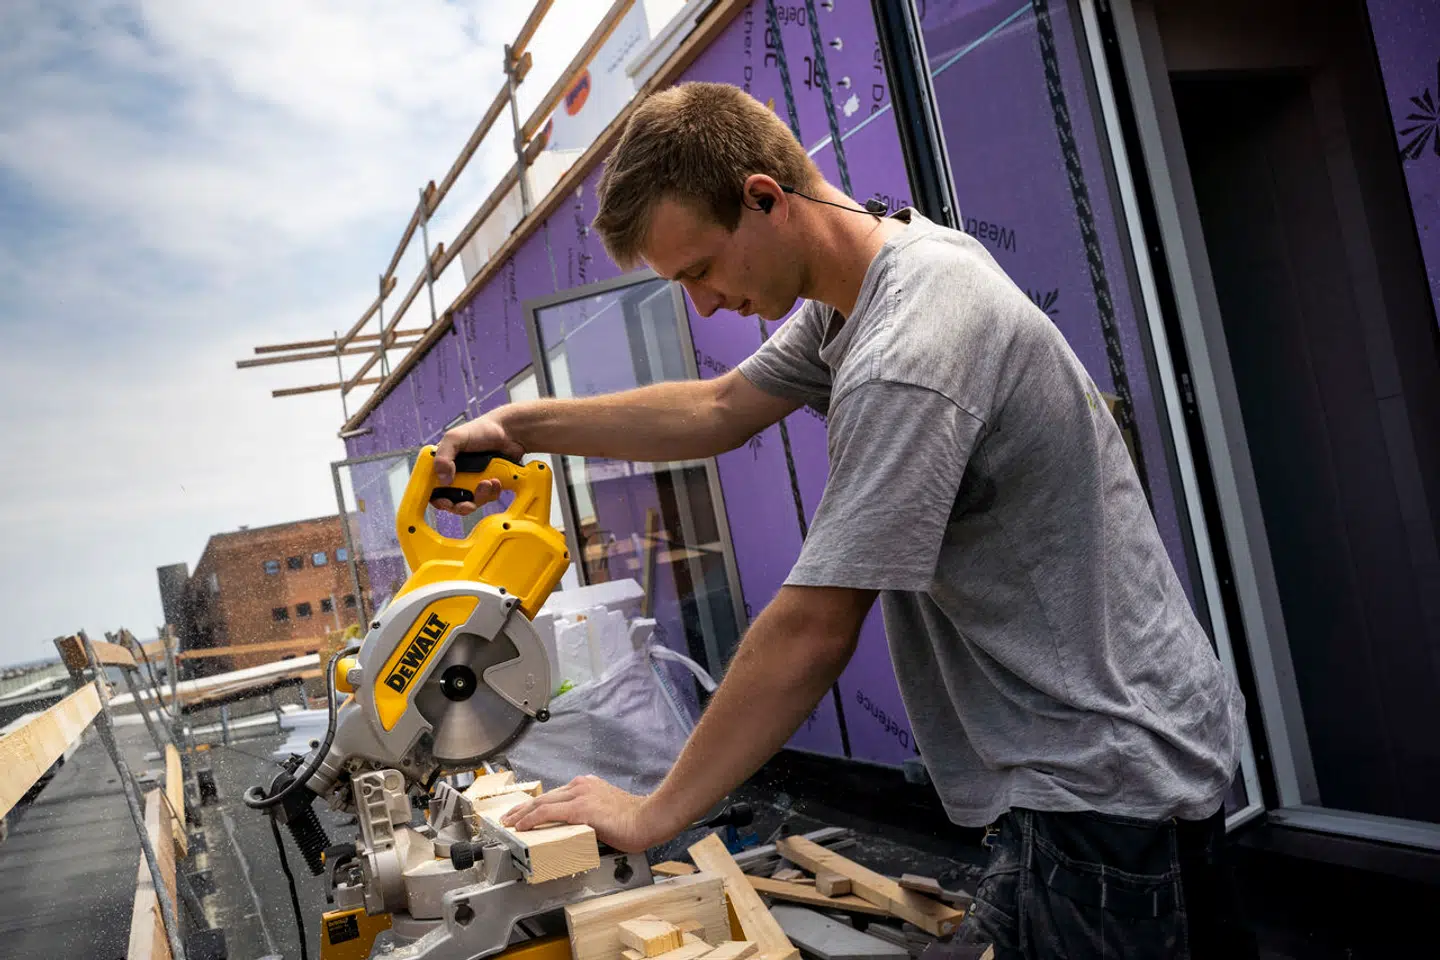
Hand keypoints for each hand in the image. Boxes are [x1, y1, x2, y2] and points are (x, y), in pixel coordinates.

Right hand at [432, 414, 525, 515]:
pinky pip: (487, 498)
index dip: (437, 499)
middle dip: (461, 505)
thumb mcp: (455, 438)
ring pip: (471, 502)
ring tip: (488, 482)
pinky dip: (492, 493)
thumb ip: (443, 456)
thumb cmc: (481, 430)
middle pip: (452, 502)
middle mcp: (455, 475)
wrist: (509, 432)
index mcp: (443, 464)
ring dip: (479, 497)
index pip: (432, 489)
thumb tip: (443, 479)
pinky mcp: (487, 485)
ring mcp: (472, 481)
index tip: (446, 502)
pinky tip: (496, 481)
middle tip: (468, 502)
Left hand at [499, 775, 677, 853]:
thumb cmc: (634, 820)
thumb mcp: (607, 812)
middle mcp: (581, 786)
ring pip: (542, 803)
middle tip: (508, 818)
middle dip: (523, 809)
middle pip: (544, 797)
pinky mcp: (581, 808)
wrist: (649, 818)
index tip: (524, 813)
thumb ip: (590, 814)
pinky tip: (522, 826)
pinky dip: (532, 819)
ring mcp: (580, 795)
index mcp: (588, 786)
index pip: (555, 795)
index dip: (536, 805)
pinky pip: (548, 812)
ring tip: (510, 824)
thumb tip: (578, 829)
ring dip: (522, 814)